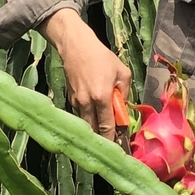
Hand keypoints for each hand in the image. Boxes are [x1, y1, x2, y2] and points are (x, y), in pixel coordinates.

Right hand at [43, 8, 131, 140]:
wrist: (76, 46)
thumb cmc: (101, 56)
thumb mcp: (122, 72)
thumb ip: (124, 93)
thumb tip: (123, 108)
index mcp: (101, 97)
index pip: (107, 127)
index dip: (113, 140)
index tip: (119, 148)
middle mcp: (86, 103)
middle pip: (94, 131)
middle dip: (103, 138)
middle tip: (113, 142)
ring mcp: (76, 102)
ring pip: (86, 123)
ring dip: (95, 126)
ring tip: (105, 125)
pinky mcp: (70, 98)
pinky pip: (81, 113)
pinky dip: (89, 115)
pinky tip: (95, 109)